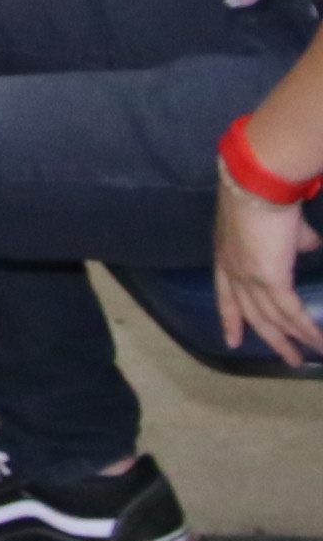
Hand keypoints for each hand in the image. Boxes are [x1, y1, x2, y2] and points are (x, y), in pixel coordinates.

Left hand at [218, 177, 322, 367]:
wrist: (258, 182)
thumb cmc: (264, 195)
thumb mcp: (274, 223)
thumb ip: (290, 240)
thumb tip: (309, 244)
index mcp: (225, 255)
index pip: (225, 294)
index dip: (230, 317)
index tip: (232, 339)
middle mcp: (232, 269)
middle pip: (249, 312)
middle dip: (268, 338)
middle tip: (286, 358)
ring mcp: (248, 276)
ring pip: (269, 318)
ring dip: (289, 340)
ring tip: (303, 358)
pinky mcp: (270, 278)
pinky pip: (289, 311)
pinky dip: (303, 328)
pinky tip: (315, 340)